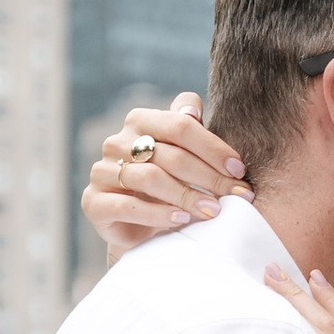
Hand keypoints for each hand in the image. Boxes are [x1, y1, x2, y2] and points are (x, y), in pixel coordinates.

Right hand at [83, 93, 249, 253]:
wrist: (137, 225)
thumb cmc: (168, 181)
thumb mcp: (182, 152)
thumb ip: (189, 126)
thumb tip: (193, 109)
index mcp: (139, 120)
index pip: (180, 126)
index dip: (213, 147)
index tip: (239, 170)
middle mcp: (116, 142)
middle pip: (170, 155)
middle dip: (209, 177)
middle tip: (237, 196)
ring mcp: (101, 172)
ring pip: (150, 178)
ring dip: (187, 196)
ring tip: (213, 211)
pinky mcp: (94, 203)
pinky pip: (127, 206)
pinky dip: (158, 214)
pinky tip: (181, 220)